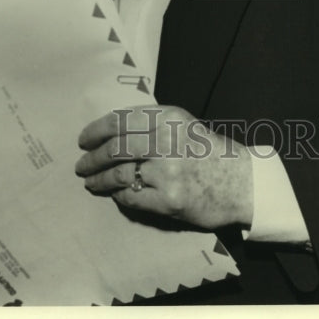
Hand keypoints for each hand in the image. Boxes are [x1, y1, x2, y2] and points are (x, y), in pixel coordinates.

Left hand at [75, 104, 252, 230]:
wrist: (238, 182)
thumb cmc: (206, 151)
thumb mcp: (181, 124)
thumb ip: (149, 123)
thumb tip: (108, 130)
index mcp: (168, 117)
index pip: (120, 121)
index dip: (95, 131)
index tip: (83, 140)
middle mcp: (167, 141)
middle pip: (114, 148)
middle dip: (92, 158)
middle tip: (81, 165)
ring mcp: (167, 172)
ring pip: (119, 174)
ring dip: (99, 179)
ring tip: (90, 182)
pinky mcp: (168, 200)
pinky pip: (131, 197)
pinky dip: (118, 195)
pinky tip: (114, 194)